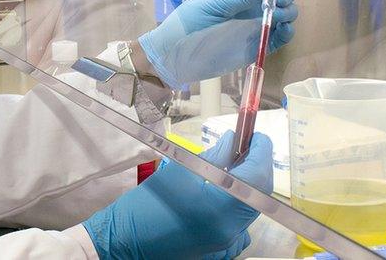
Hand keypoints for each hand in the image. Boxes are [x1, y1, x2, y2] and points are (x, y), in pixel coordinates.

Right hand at [82, 131, 273, 259]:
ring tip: (231, 166)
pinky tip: (221, 194)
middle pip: (258, 195)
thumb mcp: (179, 172)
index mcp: (219, 211)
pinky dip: (237, 205)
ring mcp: (225, 244)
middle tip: (246, 146)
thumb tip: (232, 142)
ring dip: (247, 186)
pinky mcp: (218, 250)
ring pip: (249, 210)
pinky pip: (238, 225)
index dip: (261, 153)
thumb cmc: (144, 206)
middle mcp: (229, 232)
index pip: (257, 178)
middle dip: (255, 167)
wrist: (123, 242)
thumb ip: (213, 157)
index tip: (257, 136)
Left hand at [139, 0, 298, 87]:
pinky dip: (288, 33)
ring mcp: (257, 25)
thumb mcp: (213, 5)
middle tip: (278, 1)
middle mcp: (253, 5)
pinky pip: (280, 37)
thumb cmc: (190, 22)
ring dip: (288, 13)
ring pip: (286, 15)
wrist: (178, 52)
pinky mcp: (258, 45)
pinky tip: (284, 29)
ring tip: (276, 17)